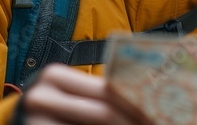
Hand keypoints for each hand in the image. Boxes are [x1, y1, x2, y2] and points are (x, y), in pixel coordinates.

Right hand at [16, 64, 152, 124]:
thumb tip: (150, 104)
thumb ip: (101, 96)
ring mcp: (34, 121)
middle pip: (103, 112)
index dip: (137, 104)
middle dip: (133, 123)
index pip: (107, 89)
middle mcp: (42, 96)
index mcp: (56, 76)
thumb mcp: (74, 96)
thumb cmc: (55, 109)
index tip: (161, 114)